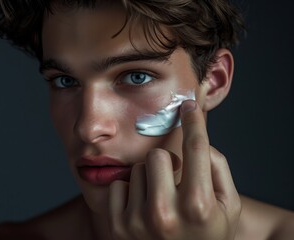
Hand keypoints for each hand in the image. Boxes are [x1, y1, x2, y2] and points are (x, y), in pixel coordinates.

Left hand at [108, 100, 241, 239]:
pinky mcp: (116, 227)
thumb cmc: (206, 234)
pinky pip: (117, 186)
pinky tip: (140, 209)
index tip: (188, 103)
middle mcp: (166, 214)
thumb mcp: (227, 207)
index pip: (196, 148)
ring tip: (158, 200)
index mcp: (199, 206)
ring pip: (137, 169)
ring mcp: (138, 222)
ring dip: (148, 179)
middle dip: (167, 164)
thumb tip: (197, 140)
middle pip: (158, 155)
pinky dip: (128, 193)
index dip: (194, 120)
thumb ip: (217, 169)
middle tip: (173, 180)